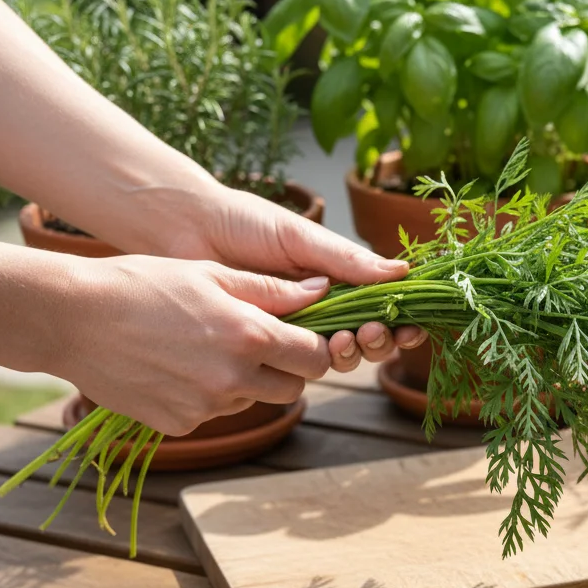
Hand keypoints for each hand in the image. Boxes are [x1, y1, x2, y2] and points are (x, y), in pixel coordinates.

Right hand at [55, 255, 336, 435]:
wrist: (71, 318)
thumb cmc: (142, 284)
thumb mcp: (210, 274)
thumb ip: (272, 290)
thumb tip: (323, 291)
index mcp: (250, 337)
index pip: (315, 358)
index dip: (313, 347)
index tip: (300, 337)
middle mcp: (233, 379)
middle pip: (292, 390)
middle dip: (286, 370)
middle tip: (259, 346)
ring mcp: (205, 407)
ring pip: (251, 401)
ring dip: (244, 382)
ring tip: (204, 348)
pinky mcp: (178, 424)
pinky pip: (211, 413)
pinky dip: (205, 396)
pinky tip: (174, 367)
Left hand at [159, 183, 427, 367]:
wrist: (181, 229)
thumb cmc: (241, 222)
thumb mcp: (299, 237)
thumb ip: (345, 259)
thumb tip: (401, 273)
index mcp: (334, 279)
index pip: (378, 308)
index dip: (398, 322)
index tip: (407, 328)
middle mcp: (317, 308)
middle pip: (362, 340)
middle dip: (375, 342)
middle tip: (367, 333)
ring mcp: (287, 329)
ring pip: (332, 357)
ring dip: (348, 355)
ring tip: (341, 341)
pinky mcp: (257, 346)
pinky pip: (289, 365)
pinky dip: (306, 365)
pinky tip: (310, 354)